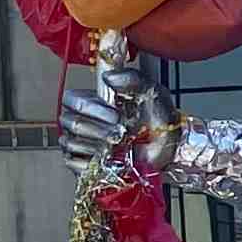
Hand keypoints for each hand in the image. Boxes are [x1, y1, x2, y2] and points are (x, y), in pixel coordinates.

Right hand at [57, 36, 179, 174]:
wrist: (170, 150)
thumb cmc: (159, 121)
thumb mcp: (151, 93)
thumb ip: (133, 79)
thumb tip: (109, 76)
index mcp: (91, 101)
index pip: (71, 100)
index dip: (90, 108)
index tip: (116, 115)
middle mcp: (81, 121)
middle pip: (71, 122)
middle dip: (99, 129)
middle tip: (122, 132)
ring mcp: (79, 143)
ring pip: (71, 142)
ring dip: (99, 144)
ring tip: (121, 145)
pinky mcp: (82, 164)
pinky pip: (74, 162)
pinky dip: (93, 160)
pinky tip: (110, 158)